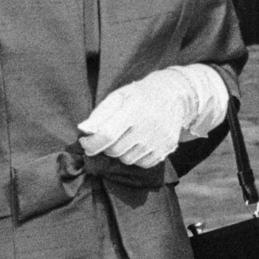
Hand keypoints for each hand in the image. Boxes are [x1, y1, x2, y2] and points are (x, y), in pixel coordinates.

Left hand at [75, 63, 222, 175]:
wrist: (174, 94)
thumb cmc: (140, 95)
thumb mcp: (118, 97)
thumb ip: (100, 114)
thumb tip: (84, 130)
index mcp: (134, 109)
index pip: (106, 135)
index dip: (91, 143)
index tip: (86, 142)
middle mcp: (149, 125)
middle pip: (115, 151)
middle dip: (106, 147)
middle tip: (108, 138)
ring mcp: (160, 138)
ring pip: (128, 160)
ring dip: (121, 153)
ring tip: (125, 138)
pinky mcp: (167, 148)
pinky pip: (143, 164)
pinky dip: (136, 157)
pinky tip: (137, 144)